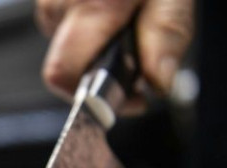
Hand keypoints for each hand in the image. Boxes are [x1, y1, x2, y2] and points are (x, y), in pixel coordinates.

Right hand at [35, 0, 194, 105]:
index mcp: (92, 4)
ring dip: (97, 43)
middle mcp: (59, 1)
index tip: (131, 97)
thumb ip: (166, 33)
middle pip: (63, 63)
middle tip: (140, 55)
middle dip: (101, 69)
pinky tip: (114, 4)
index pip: (62, 74)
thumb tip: (158, 81)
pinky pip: (63, 19)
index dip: (93, 98)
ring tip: (129, 14)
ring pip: (64, 41)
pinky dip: (90, 23)